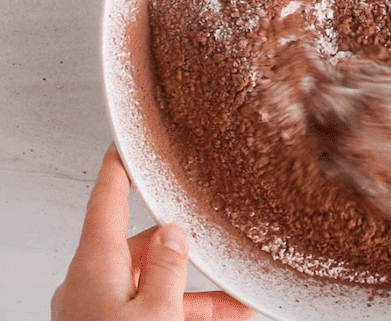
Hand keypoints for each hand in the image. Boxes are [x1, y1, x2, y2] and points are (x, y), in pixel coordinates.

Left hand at [51, 144, 256, 320]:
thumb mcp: (157, 313)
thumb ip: (169, 267)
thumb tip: (176, 232)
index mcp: (95, 266)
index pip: (107, 200)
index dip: (119, 166)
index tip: (128, 142)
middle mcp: (94, 283)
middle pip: (144, 246)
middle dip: (187, 250)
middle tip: (220, 248)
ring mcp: (103, 310)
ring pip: (156, 284)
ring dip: (198, 291)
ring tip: (240, 300)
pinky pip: (155, 310)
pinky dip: (189, 311)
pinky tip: (229, 315)